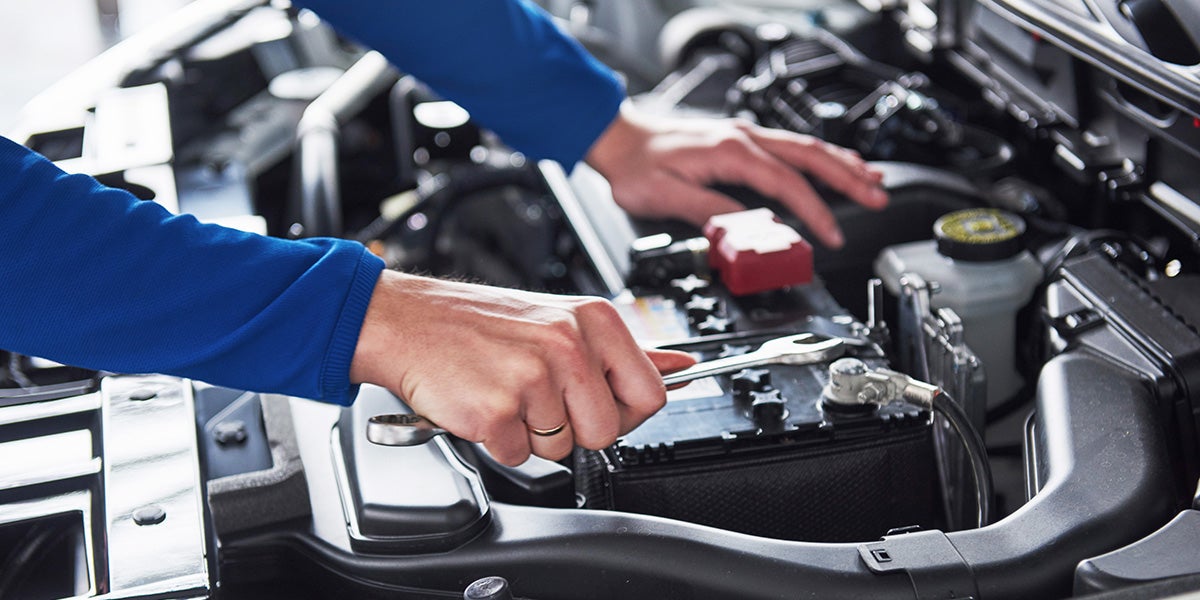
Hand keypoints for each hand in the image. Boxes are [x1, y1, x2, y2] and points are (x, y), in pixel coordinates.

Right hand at [350, 270, 695, 464]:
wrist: (408, 323)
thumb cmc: (481, 325)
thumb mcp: (561, 319)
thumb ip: (623, 351)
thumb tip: (681, 367)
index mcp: (593, 321)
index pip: (651, 394)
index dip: (624, 412)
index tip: (595, 402)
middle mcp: (568, 345)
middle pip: (607, 432)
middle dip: (574, 428)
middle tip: (539, 398)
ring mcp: (533, 379)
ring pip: (561, 447)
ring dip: (532, 433)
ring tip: (506, 392)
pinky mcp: (497, 410)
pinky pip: (518, 455)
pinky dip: (498, 440)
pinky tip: (483, 402)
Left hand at [585, 101, 887, 247]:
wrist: (619, 139)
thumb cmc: (637, 168)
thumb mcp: (666, 198)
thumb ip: (709, 214)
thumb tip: (744, 232)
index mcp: (730, 153)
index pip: (786, 185)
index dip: (814, 212)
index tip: (829, 235)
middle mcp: (743, 138)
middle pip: (810, 156)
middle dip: (849, 178)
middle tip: (877, 198)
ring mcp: (744, 135)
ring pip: (805, 146)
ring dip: (841, 164)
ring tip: (872, 180)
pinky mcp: (740, 140)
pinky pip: (791, 145)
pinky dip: (819, 156)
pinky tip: (834, 163)